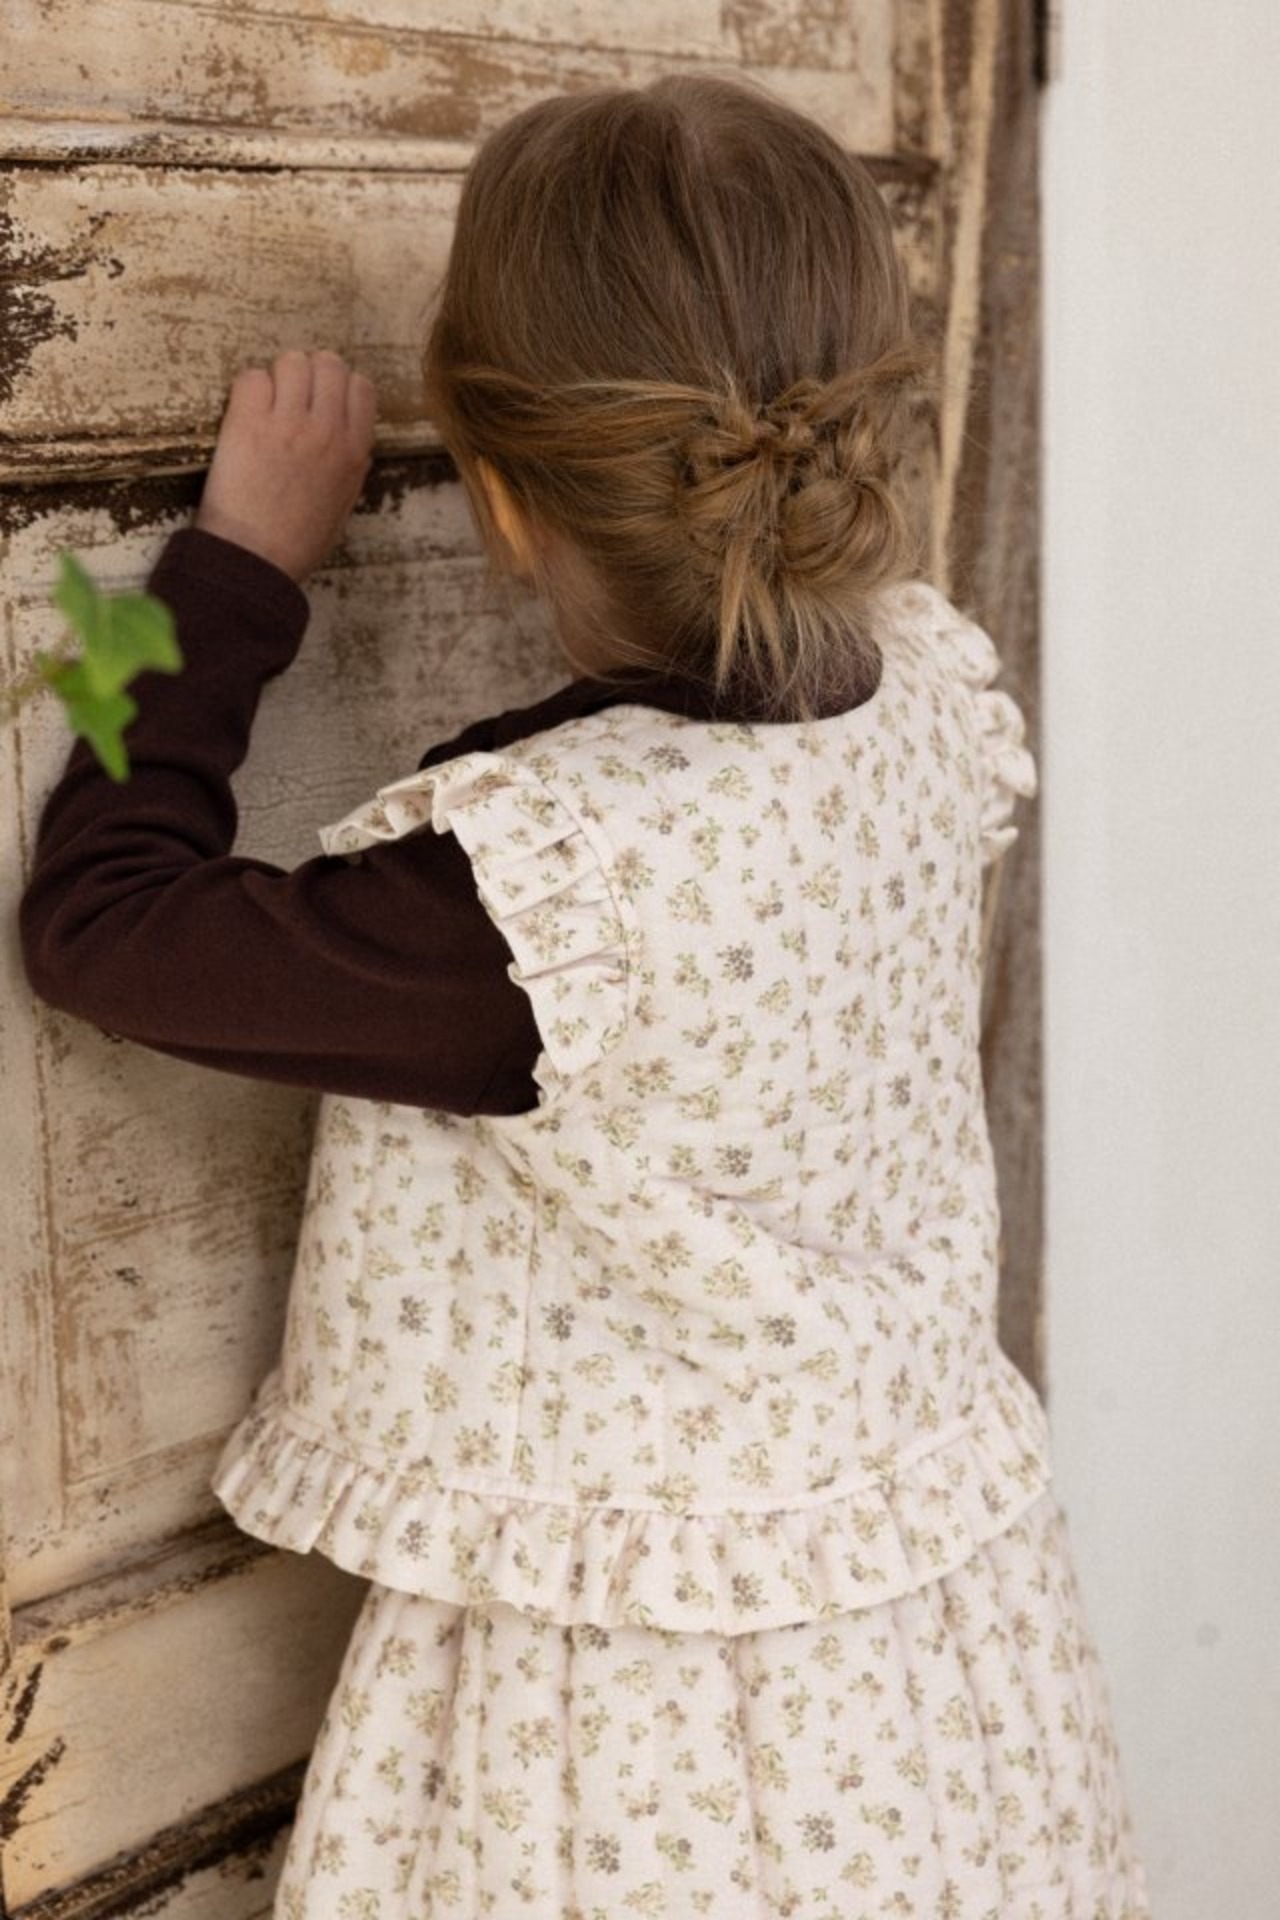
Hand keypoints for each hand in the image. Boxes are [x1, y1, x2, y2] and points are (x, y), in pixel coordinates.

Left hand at [195, 349, 375, 583]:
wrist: (254, 561)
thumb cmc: (295, 544)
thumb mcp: (342, 507)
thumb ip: (350, 468)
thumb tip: (351, 444)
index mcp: (355, 453)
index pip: (361, 386)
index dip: (339, 387)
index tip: (322, 401)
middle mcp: (327, 431)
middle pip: (329, 364)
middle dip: (309, 374)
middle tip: (290, 397)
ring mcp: (288, 424)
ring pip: (291, 361)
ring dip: (278, 377)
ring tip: (266, 404)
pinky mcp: (248, 424)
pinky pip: (252, 377)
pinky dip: (247, 389)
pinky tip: (243, 415)